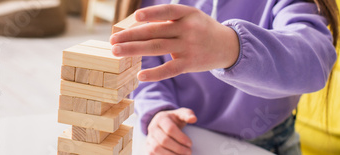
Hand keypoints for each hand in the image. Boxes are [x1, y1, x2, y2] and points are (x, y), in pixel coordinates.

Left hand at [110, 4, 239, 81]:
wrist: (227, 46)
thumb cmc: (202, 29)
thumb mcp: (190, 17)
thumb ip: (168, 19)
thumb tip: (135, 26)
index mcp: (187, 14)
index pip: (167, 11)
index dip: (152, 13)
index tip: (136, 17)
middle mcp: (188, 29)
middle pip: (155, 31)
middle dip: (131, 35)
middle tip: (112, 40)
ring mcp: (189, 47)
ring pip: (157, 48)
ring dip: (134, 50)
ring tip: (116, 51)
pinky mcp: (190, 63)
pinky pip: (170, 69)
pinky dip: (155, 73)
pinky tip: (140, 75)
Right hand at [146, 108, 196, 154]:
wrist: (163, 123)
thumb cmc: (174, 119)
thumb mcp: (181, 114)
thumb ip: (188, 115)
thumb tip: (193, 119)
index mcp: (161, 118)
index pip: (170, 129)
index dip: (181, 138)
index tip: (190, 143)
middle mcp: (152, 128)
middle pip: (164, 140)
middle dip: (178, 148)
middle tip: (189, 152)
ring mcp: (149, 138)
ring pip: (156, 149)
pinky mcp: (148, 147)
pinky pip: (153, 154)